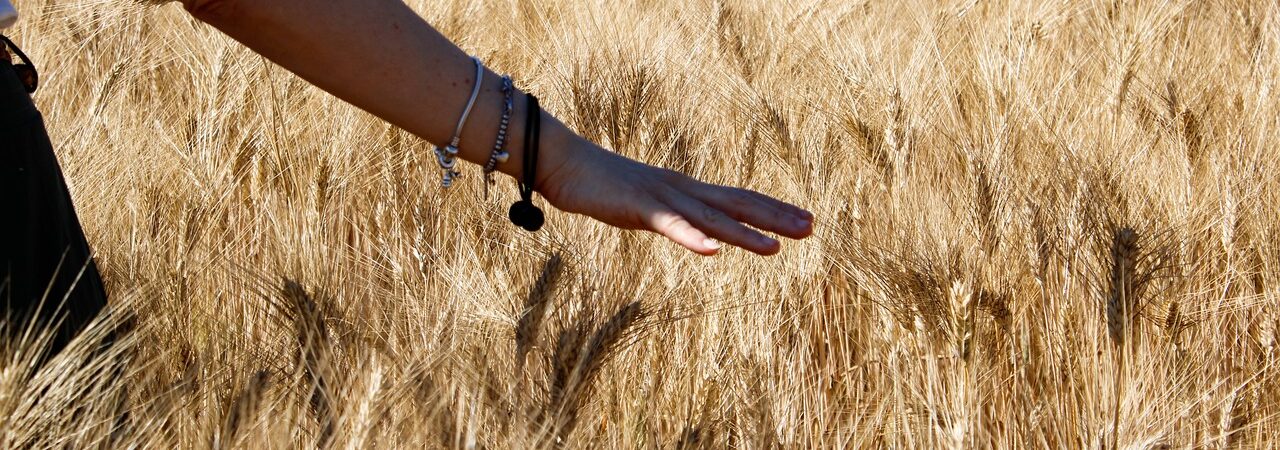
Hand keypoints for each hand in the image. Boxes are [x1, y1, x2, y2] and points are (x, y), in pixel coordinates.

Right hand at [535, 136, 813, 255]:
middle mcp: (683, 191)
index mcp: (687, 191)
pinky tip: (713, 252)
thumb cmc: (604, 187)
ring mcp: (663, 199)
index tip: (806, 220)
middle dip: (775, 217)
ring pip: (711, 219)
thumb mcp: (648, 206)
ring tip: (777, 249)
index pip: (739, 199)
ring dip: (745, 234)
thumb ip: (674, 217)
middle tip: (812, 228)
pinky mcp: (640, 208)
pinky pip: (671, 226)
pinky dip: (693, 238)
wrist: (566, 164)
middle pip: (737, 205)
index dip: (774, 209)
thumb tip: (696, 231)